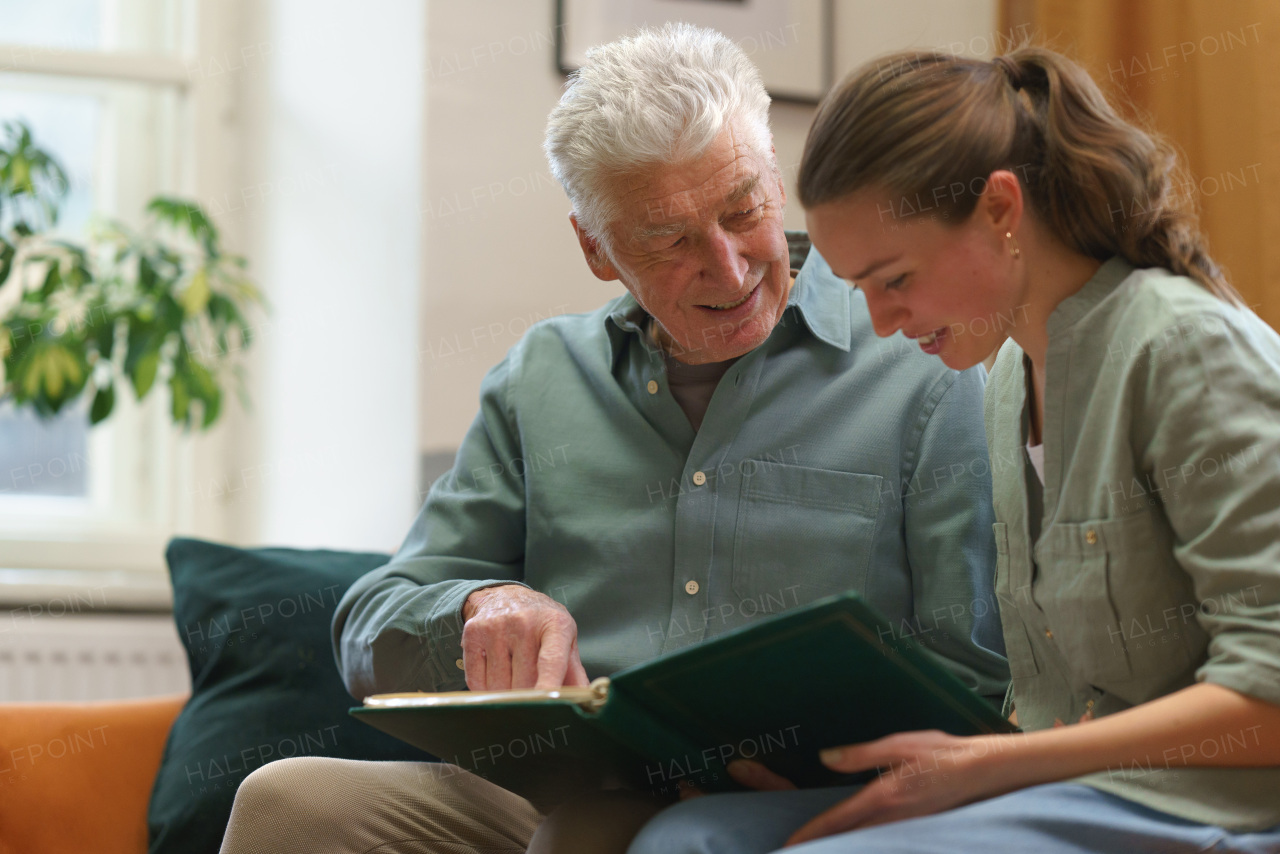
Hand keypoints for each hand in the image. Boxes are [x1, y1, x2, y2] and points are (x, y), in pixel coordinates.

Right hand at [461, 585, 589, 690]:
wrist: (504, 596)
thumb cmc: (540, 623)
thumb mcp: (564, 638)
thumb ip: (574, 671)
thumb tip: (583, 702)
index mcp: (554, 624)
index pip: (551, 660)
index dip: (548, 684)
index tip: (546, 703)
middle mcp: (524, 622)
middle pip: (524, 681)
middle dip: (528, 695)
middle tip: (530, 686)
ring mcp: (496, 627)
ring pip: (499, 686)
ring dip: (505, 693)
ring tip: (512, 675)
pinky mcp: (472, 634)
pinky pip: (477, 682)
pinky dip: (485, 689)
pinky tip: (494, 673)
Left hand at [783, 730, 1014, 846]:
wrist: (984, 771)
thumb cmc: (941, 753)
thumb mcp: (899, 744)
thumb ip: (860, 754)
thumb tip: (826, 758)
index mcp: (883, 796)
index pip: (838, 821)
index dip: (812, 834)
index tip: (790, 845)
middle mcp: (892, 818)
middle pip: (848, 841)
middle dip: (821, 848)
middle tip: (796, 852)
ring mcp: (906, 827)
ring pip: (865, 844)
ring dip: (841, 848)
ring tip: (820, 850)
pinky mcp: (916, 828)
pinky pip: (882, 843)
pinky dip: (863, 845)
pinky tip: (857, 844)